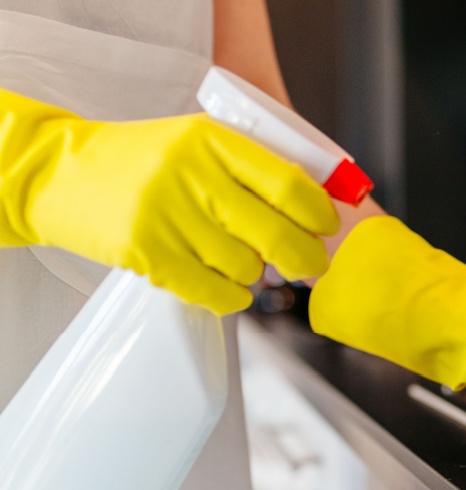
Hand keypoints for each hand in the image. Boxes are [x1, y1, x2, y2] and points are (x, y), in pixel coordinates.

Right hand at [0, 89, 338, 313]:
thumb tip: (314, 208)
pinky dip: (231, 298)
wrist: (60, 174)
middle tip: (309, 264)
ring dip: (255, 274)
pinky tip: (228, 288)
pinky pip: (214, 292)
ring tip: (241, 263)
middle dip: (305, 257)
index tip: (327, 227)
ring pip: (246, 267)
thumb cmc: (139, 161)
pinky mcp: (147, 253)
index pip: (289, 183)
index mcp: (212, 139)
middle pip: (277, 233)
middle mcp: (192, 174)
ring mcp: (167, 215)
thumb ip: (247, 167)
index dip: (319, 214)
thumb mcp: (194, 142)